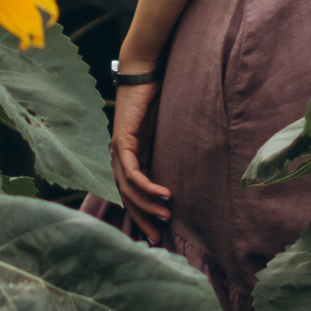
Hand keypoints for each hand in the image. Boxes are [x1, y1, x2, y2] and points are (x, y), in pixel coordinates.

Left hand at [110, 80, 169, 245]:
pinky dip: (147, 186)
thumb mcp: (168, 134)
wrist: (147, 71)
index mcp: (130, 156)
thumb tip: (192, 171)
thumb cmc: (160, 98)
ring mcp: (118, 149)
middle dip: (142, 219)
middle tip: (158, 238)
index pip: (132, 193)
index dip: (143, 214)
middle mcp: (120, 156)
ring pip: (128, 188)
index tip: (159, 234)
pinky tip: (164, 195)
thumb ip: (172, 152)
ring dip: (147, 205)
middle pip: (126, 197)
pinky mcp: (121, 140)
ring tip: (166, 217)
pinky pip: (132, 171)